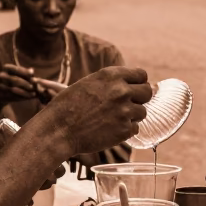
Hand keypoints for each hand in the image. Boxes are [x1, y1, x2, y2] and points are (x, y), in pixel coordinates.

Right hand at [0, 64, 41, 108]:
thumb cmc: (10, 82)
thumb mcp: (16, 74)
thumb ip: (24, 73)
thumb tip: (32, 70)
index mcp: (6, 68)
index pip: (16, 69)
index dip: (25, 72)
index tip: (33, 75)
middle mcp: (1, 76)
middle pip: (15, 80)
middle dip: (27, 84)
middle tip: (35, 87)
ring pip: (14, 90)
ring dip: (26, 92)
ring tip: (34, 94)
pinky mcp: (0, 96)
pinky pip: (12, 97)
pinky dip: (22, 97)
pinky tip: (30, 97)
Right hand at [25, 66, 151, 159]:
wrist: (58, 130)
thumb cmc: (68, 106)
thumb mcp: (89, 84)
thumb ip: (111, 82)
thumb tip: (133, 84)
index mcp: (111, 75)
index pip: (142, 75)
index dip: (138, 83)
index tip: (133, 90)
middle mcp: (121, 90)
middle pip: (147, 92)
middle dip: (140, 98)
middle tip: (127, 105)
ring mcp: (124, 110)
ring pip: (142, 112)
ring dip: (131, 116)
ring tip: (112, 119)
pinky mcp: (124, 130)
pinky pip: (135, 128)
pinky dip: (125, 130)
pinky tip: (109, 130)